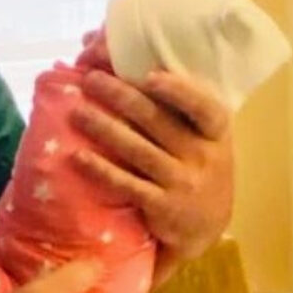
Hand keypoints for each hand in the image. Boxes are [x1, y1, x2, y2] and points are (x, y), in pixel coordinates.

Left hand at [71, 70, 234, 287]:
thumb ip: (181, 108)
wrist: (206, 227)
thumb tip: (141, 65)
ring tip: (77, 112)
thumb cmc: (197, 166)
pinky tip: (78, 157)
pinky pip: (127, 184)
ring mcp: (182, 182)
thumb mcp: (205, 137)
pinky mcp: (161, 206)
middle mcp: (202, 155)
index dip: (179, 91)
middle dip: (120, 97)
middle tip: (90, 80)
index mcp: (216, 132)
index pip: (204, 108)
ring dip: (104, 128)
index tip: (149, 76)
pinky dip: (101, 170)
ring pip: (137, 150)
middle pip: (157, 121)